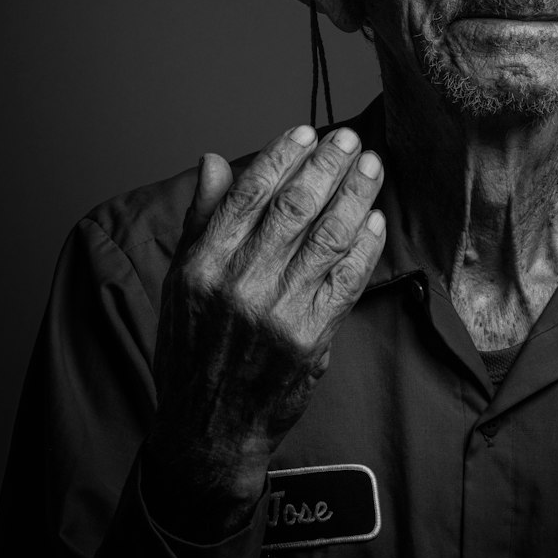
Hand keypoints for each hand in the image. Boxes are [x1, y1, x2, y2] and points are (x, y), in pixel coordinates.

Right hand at [146, 124, 385, 536]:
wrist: (209, 427)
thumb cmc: (193, 349)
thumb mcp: (181, 281)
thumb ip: (202, 219)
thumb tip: (214, 160)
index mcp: (203, 264)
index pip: (249, 195)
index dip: (282, 156)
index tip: (306, 131)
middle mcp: (239, 285)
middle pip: (294, 209)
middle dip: (328, 166)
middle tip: (351, 140)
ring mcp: (278, 312)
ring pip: (327, 238)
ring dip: (356, 196)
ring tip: (373, 168)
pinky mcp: (311, 339)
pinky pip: (346, 281)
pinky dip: (365, 247)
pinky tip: (376, 220)